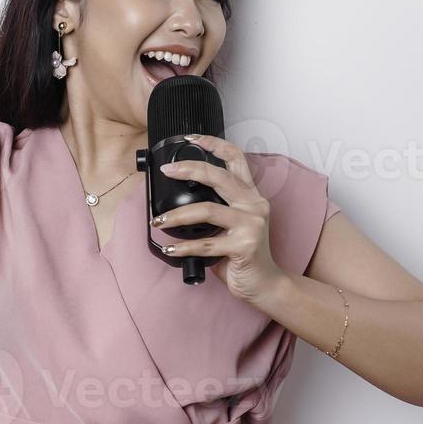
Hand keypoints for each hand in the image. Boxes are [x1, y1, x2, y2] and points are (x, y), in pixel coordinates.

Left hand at [151, 134, 283, 304]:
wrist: (264, 284)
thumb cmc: (243, 255)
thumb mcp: (231, 225)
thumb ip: (214, 210)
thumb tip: (175, 204)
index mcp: (250, 195)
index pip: (236, 158)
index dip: (214, 143)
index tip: (190, 139)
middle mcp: (254, 205)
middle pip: (218, 176)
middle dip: (188, 170)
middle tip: (167, 171)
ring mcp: (251, 225)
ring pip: (207, 210)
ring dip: (177, 215)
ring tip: (158, 221)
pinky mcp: (245, 246)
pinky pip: (206, 243)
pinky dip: (184, 247)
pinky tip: (171, 249)